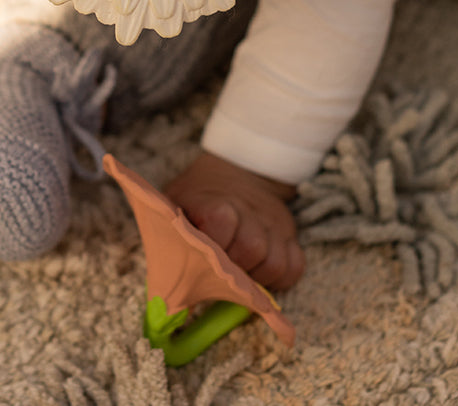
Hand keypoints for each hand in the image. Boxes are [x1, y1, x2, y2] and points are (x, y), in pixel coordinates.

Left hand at [163, 151, 304, 292]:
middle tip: (220, 271)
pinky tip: (260, 273)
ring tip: (240, 274)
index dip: (212, 247)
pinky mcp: (290, 235)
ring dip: (256, 277)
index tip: (201, 258)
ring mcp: (273, 224)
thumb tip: (162, 286)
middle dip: (234, 269)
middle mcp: (250, 211)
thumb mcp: (176, 204)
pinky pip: (294, 268)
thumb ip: (169, 233)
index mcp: (217, 203)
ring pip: (275, 263)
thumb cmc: (199, 197)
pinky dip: (279, 278)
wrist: (236, 171)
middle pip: (251, 249)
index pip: (221, 223)